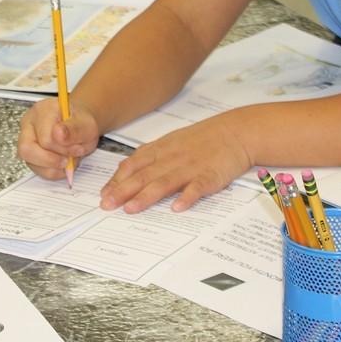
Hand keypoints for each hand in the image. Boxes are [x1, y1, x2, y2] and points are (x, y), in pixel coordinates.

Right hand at [18, 96, 99, 179]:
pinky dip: (53, 171)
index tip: (78, 148)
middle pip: (27, 149)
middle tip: (69, 160)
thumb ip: (73, 129)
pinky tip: (64, 162)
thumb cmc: (81, 123)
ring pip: (31, 162)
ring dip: (54, 168)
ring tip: (69, 159)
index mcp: (44, 110)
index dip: (63, 149)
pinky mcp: (29, 153)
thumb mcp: (86, 125)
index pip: (45, 138)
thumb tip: (58, 134)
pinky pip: (36, 169)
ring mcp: (26, 138)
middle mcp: (29, 123)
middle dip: (52, 161)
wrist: (80, 126)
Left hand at [99, 114, 252, 213]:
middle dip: (123, 190)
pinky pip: (197, 187)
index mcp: (163, 149)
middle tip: (107, 205)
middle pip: (144, 175)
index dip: (118, 179)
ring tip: (131, 209)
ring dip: (146, 196)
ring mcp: (191, 166)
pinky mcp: (210, 176)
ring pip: (165, 182)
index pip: (134, 164)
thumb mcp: (173, 141)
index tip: (104, 193)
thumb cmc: (203, 139)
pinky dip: (187, 197)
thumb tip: (126, 168)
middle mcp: (173, 157)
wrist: (236, 132)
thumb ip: (151, 155)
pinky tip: (177, 208)